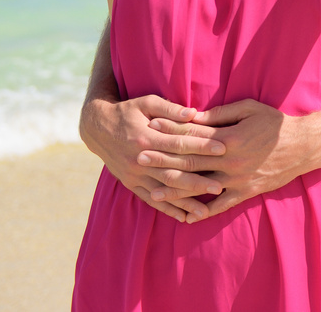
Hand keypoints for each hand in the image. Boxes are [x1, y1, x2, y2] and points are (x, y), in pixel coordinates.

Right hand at [79, 93, 226, 222]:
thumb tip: (194, 113)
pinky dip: (166, 209)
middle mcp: (139, 159)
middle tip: (220, 186)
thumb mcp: (146, 103)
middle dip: (197, 180)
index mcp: (146, 137)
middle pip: (173, 172)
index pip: (179, 144)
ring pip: (163, 190)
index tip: (223, 149)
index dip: (202, 146)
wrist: (97, 128)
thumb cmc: (128, 111)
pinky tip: (183, 217)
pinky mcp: (130, 183)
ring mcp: (134, 174)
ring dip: (184, 201)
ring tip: (205, 211)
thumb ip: (170, 109)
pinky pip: (150, 199)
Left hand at [157, 99, 320, 218]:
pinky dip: (203, 212)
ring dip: (175, 188)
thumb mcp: (251, 109)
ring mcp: (237, 179)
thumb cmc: (276, 124)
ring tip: (152, 190)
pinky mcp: (245, 192)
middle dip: (163, 158)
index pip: (193, 135)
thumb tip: (194, 115)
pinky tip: (186, 216)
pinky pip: (220, 205)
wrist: (303, 147)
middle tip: (140, 156)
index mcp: (230, 138)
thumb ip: (222, 113)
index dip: (171, 131)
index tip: (150, 127)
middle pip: (190, 161)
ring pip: (200, 186)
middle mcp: (230, 161)